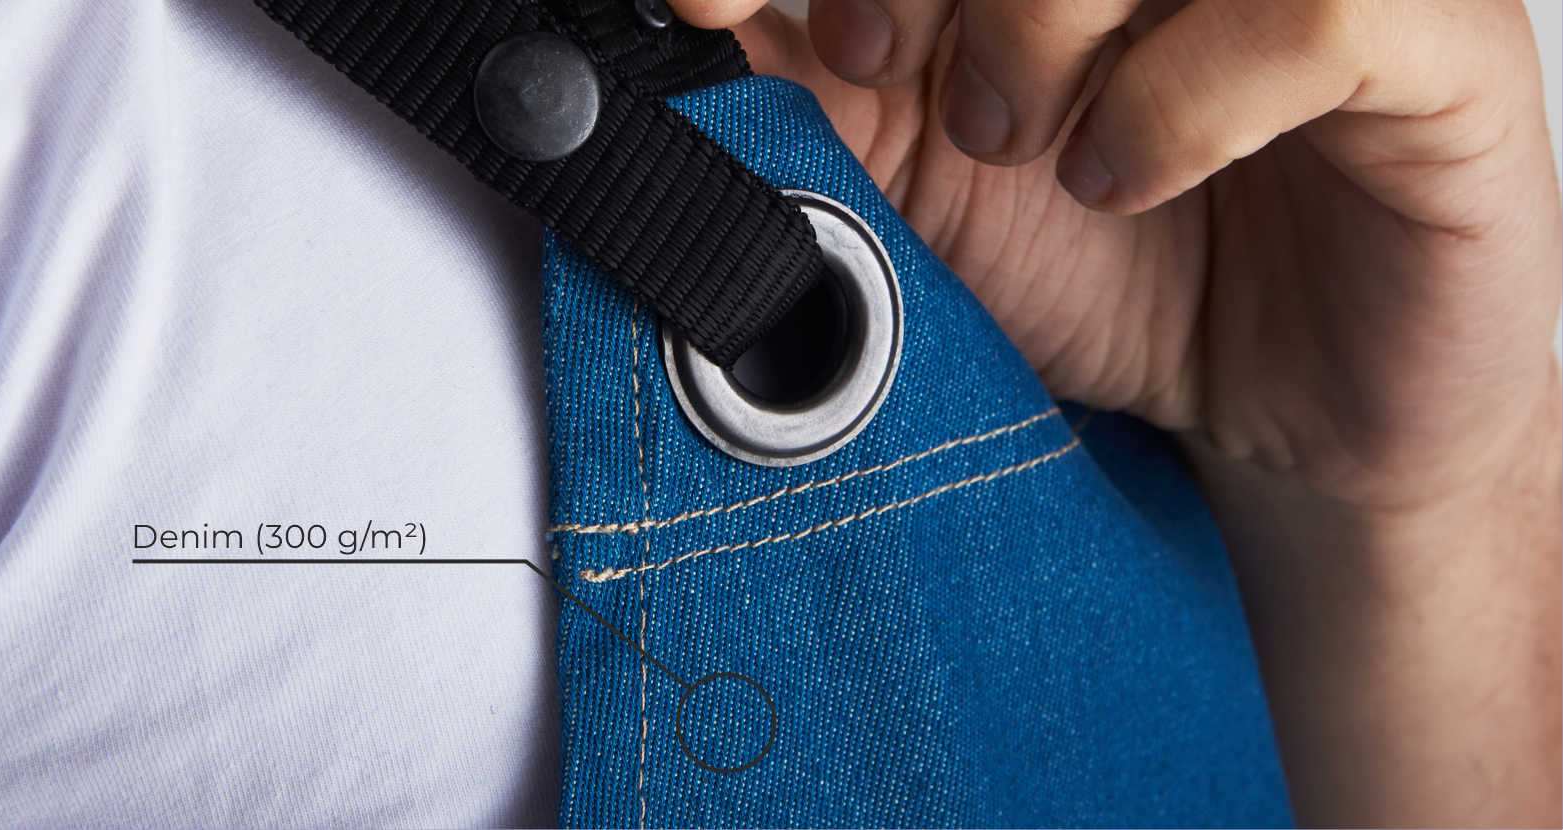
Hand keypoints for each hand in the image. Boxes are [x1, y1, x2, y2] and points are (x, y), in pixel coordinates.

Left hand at [673, 0, 1562, 824]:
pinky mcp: (1430, 48)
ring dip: (1036, 27)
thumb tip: (670, 26)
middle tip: (877, 69)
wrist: (1284, 421)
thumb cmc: (1117, 288)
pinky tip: (1132, 170)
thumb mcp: (913, 192)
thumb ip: (806, 95)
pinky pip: (1307, 10)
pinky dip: (1182, 97)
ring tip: (1018, 144)